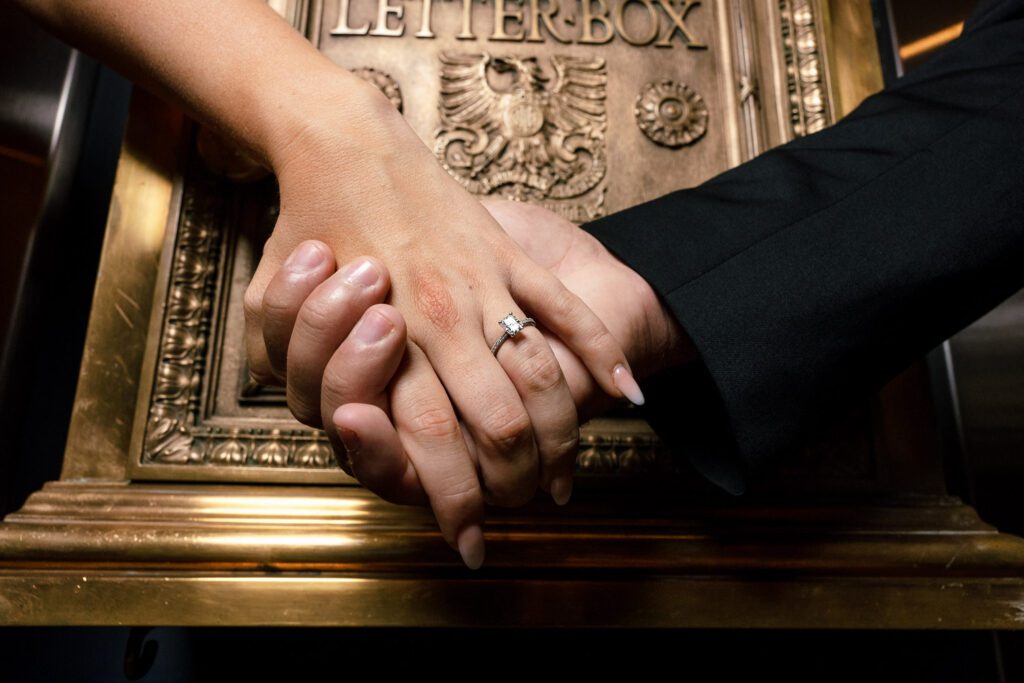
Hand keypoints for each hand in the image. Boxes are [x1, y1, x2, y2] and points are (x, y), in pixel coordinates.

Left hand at [242, 79, 645, 567]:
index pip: (426, 440)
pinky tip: (629, 396)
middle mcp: (439, 319)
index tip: (466, 543)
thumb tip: (333, 417)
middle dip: (510, 485)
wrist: (350, 141)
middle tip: (521, 519)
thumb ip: (288, 364)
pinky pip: (563, 308)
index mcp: (383, 338)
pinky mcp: (509, 255)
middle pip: (493, 422)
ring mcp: (482, 286)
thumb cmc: (306, 225)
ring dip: (559, 438)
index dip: (452, 501)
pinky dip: (599, 352)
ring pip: (537, 375)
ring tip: (565, 481)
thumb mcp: (271, 303)